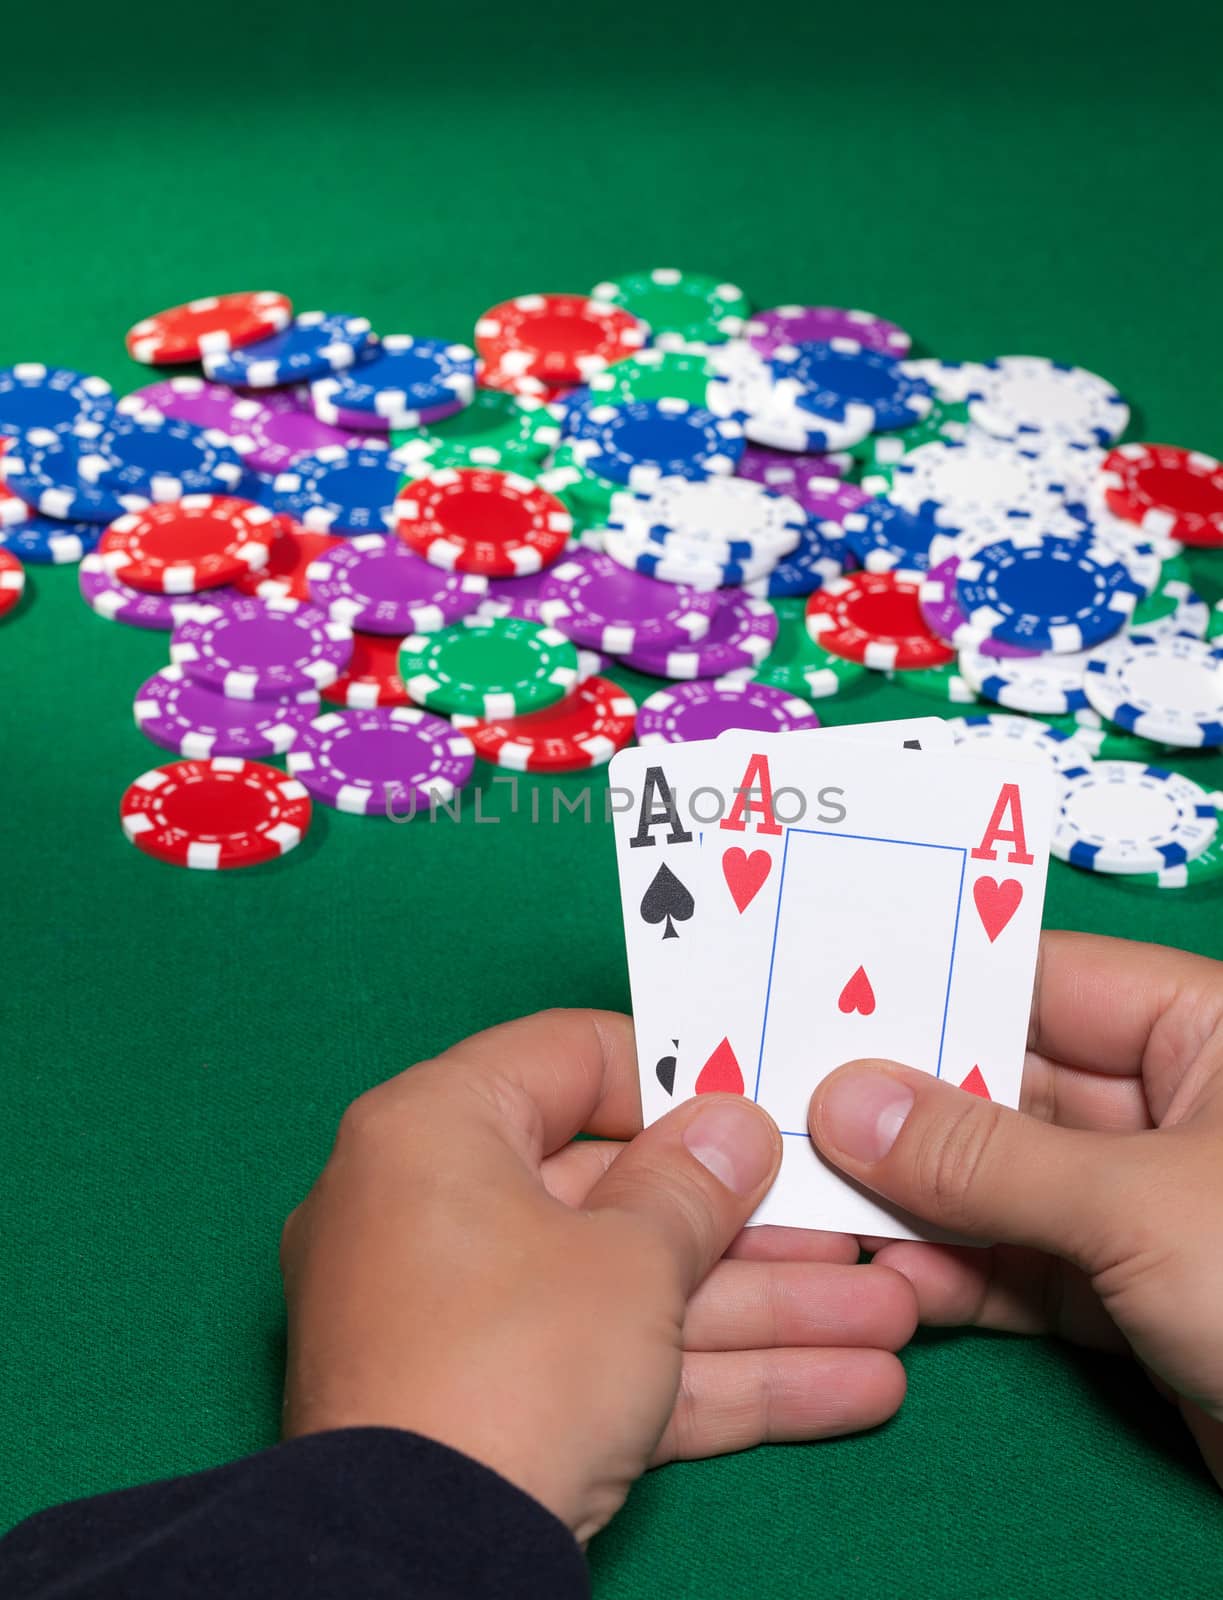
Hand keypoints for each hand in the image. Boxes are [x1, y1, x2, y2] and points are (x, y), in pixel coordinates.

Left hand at [280, 1010, 915, 1542]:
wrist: (418, 1571)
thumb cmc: (515, 1361)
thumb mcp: (628, 1259)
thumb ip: (693, 1185)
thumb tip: (732, 1128)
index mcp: (436, 1131)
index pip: (566, 1061)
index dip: (674, 1077)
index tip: (759, 1099)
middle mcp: (438, 1211)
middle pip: (619, 1194)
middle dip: (754, 1228)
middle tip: (858, 1229)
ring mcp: (466, 1320)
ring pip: (635, 1292)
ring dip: (765, 1310)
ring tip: (894, 1315)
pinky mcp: (498, 1412)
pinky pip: (616, 1369)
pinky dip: (719, 1378)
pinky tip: (851, 1387)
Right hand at [806, 930, 1222, 1489]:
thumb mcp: (1142, 1206)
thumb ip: (987, 1155)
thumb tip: (846, 1100)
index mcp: (1204, 1032)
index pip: (1038, 980)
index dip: (926, 989)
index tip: (812, 1000)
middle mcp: (1175, 1104)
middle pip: (1008, 1085)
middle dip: (902, 1112)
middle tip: (783, 1117)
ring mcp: (1154, 1204)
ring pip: (1006, 1183)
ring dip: (917, 1208)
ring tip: (815, 1214)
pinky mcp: (1142, 1295)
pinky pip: (1031, 1268)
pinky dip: (964, 1281)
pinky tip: (896, 1287)